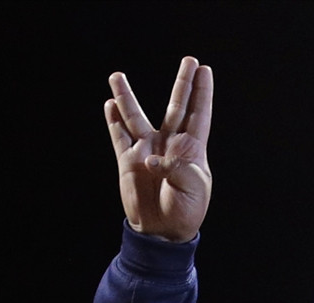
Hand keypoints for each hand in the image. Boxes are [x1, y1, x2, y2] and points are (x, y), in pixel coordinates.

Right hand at [107, 57, 213, 242]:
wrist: (163, 232)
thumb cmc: (185, 210)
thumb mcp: (191, 188)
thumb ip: (174, 169)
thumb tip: (150, 159)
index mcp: (191, 148)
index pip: (198, 113)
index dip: (201, 92)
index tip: (204, 70)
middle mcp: (169, 144)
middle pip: (175, 106)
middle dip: (182, 83)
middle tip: (189, 59)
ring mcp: (147, 150)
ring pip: (136, 117)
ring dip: (126, 97)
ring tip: (116, 76)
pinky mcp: (129, 162)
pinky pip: (120, 138)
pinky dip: (113, 123)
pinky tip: (109, 106)